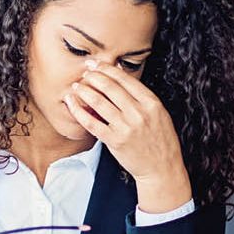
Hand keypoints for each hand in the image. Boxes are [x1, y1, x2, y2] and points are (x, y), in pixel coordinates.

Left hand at [64, 60, 192, 213]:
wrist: (161, 169)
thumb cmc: (159, 140)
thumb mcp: (159, 114)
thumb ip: (142, 97)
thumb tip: (120, 75)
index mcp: (151, 103)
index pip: (125, 79)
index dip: (107, 69)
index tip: (95, 64)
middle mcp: (139, 113)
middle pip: (110, 87)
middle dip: (93, 77)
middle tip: (84, 73)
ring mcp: (126, 127)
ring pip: (99, 102)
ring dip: (84, 91)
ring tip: (76, 86)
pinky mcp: (115, 141)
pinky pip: (92, 123)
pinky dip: (79, 111)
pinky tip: (72, 104)